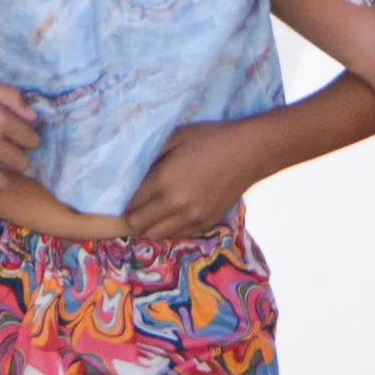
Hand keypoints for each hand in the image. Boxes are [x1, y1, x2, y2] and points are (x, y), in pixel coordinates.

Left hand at [124, 121, 261, 239]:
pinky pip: (178, 235)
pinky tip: (173, 214)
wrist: (249, 152)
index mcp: (164, 181)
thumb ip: (151, 158)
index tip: (127, 199)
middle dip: (133, 219)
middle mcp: (176, 205)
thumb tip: (131, 175)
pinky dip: (170, 228)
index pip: (131, 206)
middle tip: (136, 208)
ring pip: (157, 235)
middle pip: (139, 226)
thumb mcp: (174, 138)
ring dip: (151, 226)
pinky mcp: (207, 223)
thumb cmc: (209, 139)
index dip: (125, 204)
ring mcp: (193, 217)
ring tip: (154, 213)